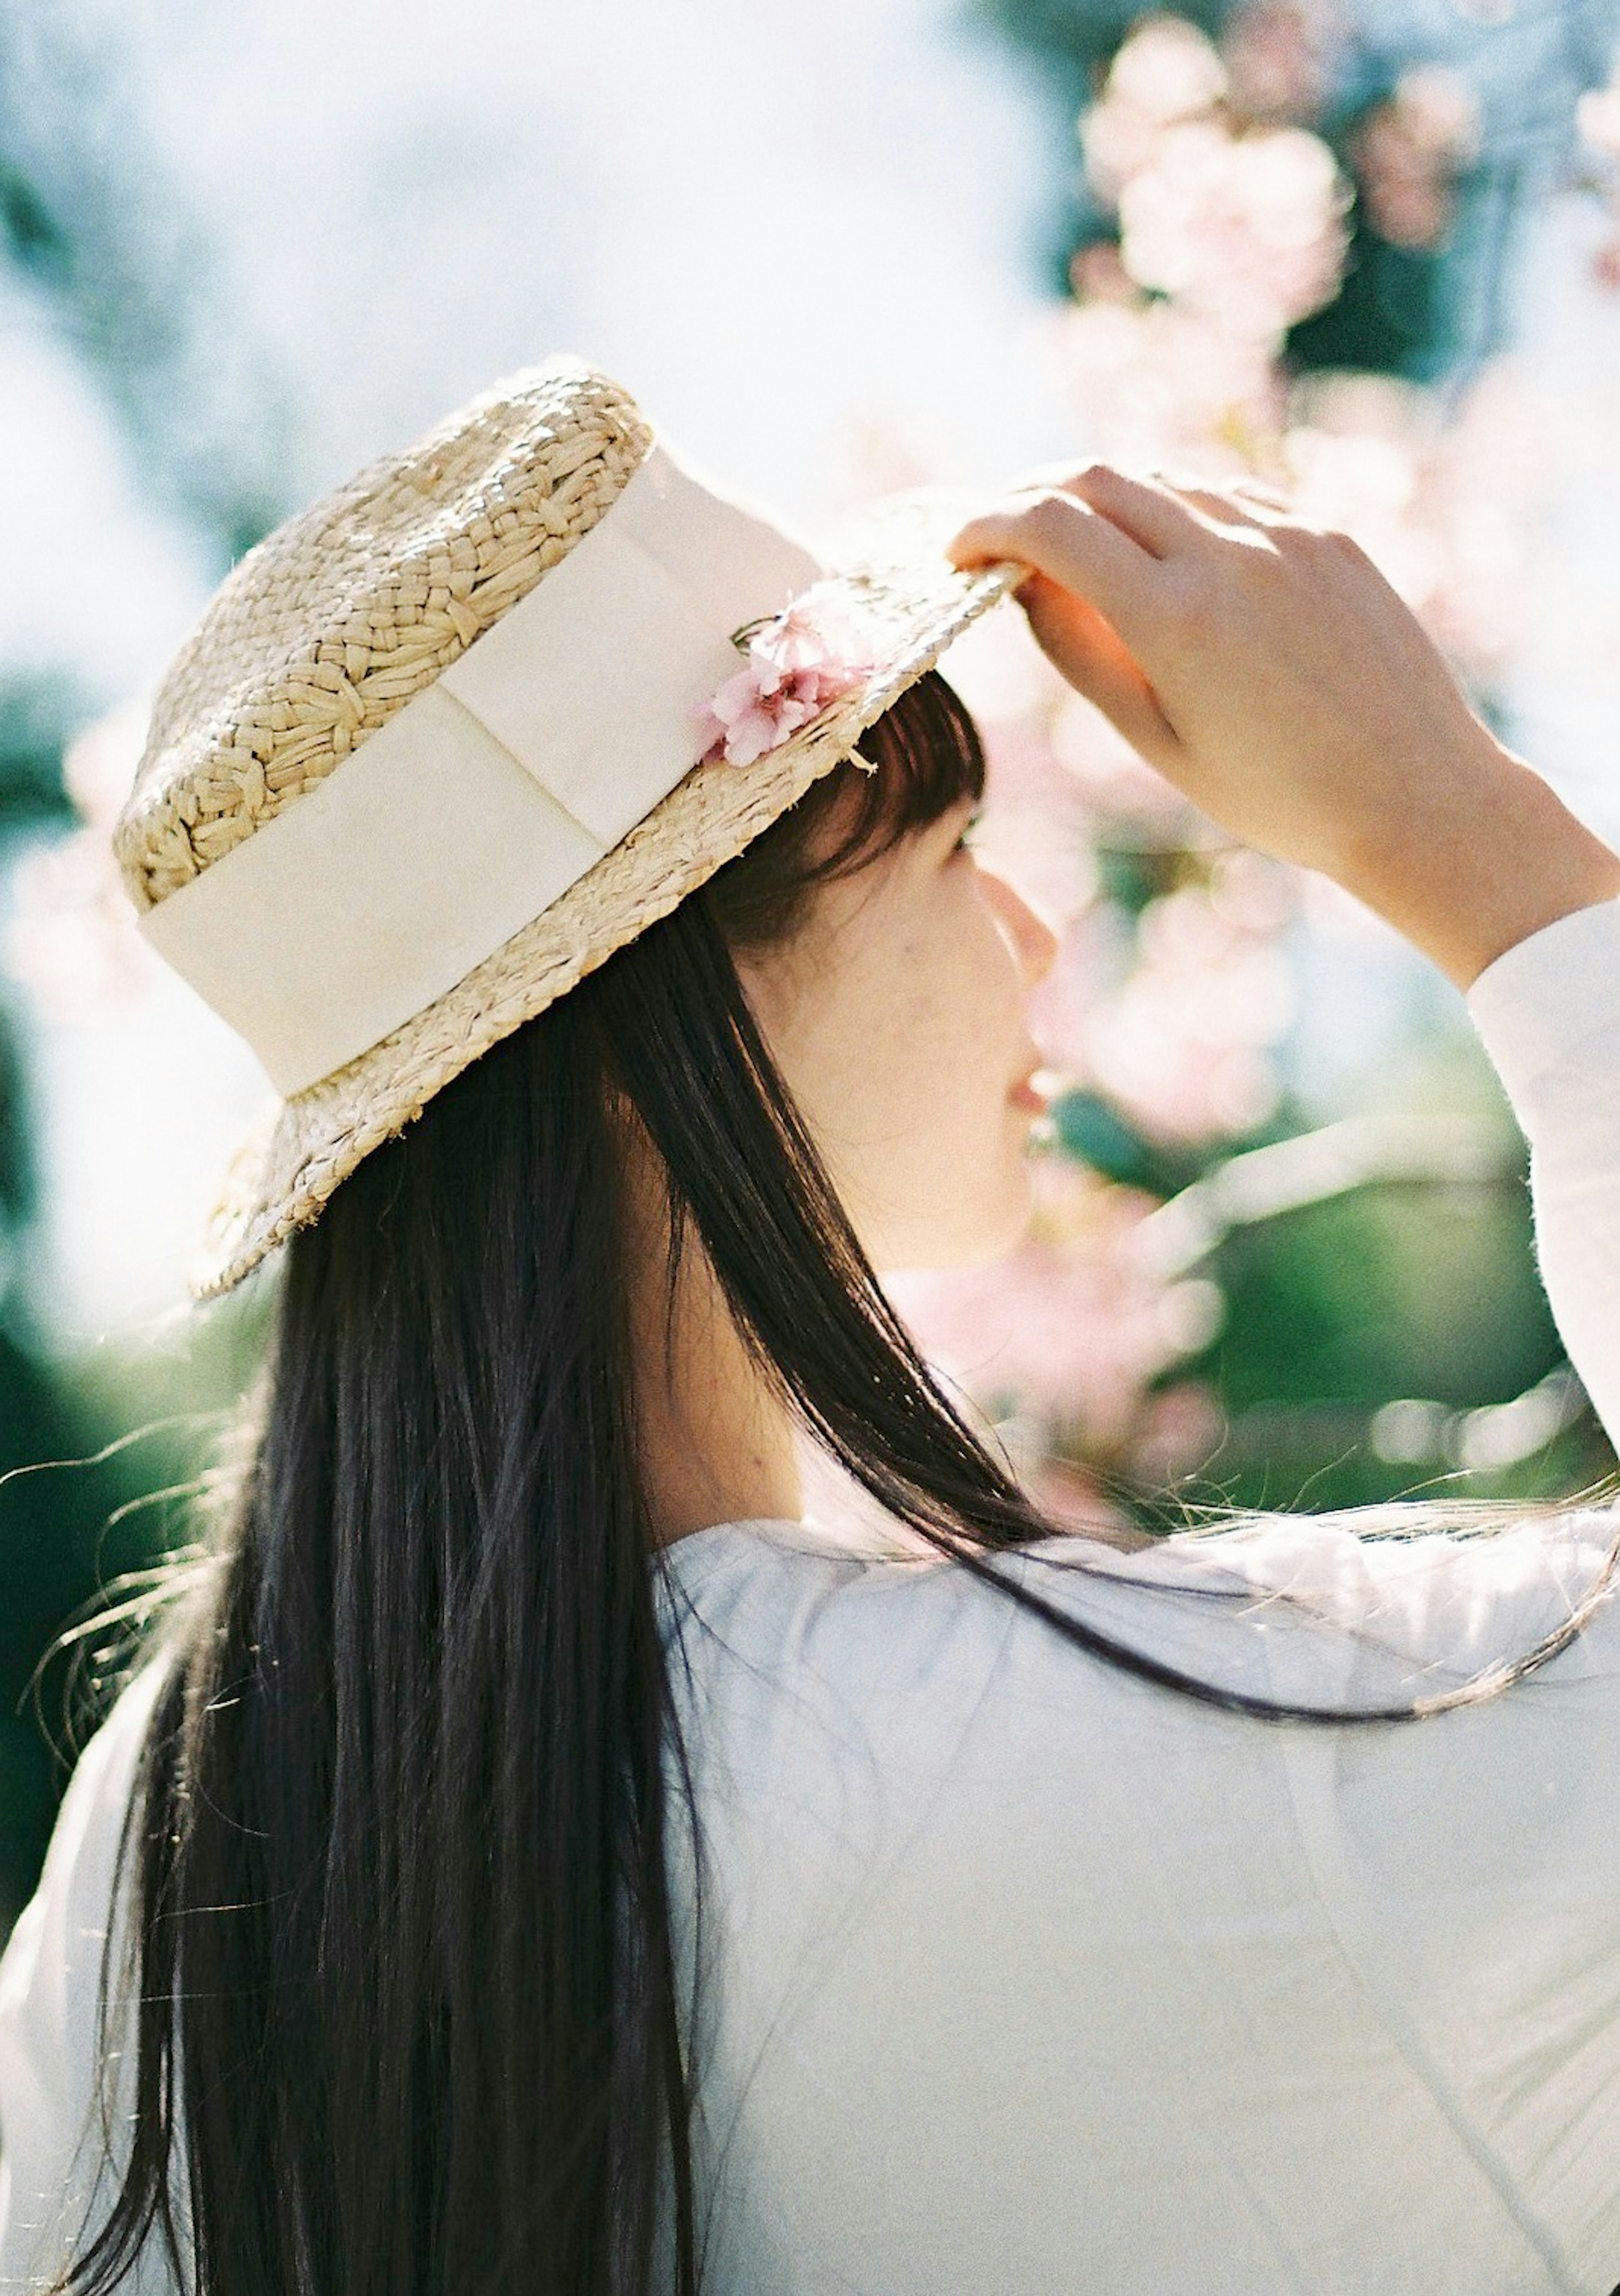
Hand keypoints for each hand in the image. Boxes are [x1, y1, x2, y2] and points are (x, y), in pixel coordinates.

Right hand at [949, 466, 1619, 988]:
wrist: (1419, 797)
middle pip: (1099, 477)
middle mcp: (1230, 553)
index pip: (1051, 525)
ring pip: (1167, 480)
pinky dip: (1183, 514)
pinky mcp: (1331, 535)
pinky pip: (1234, 497)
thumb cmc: (1279, 796)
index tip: (959, 553)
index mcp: (1175, 617)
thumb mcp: (1158, 742)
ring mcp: (1289, 534)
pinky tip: (1177, 563)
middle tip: (1006, 539)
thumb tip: (1024, 586)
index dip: (986, 526)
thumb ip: (1082, 656)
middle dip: (1035, 497)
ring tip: (1091, 558)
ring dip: (1111, 506)